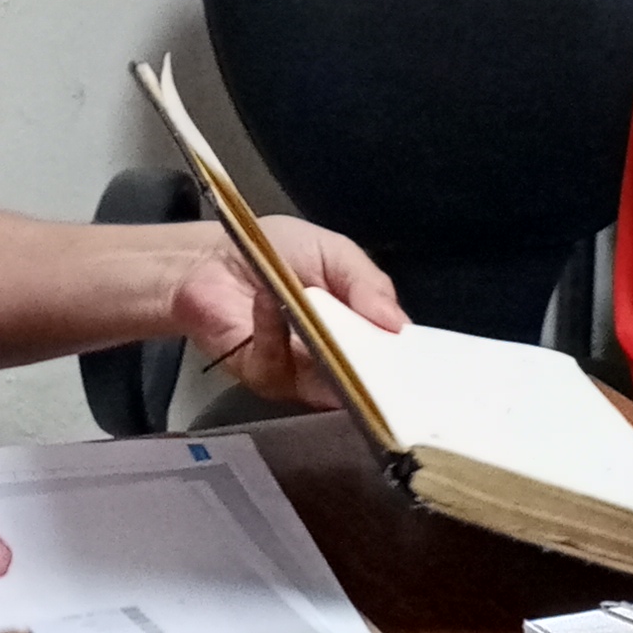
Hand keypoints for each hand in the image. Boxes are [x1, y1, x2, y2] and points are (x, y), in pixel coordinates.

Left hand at [163, 216, 407, 407]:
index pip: (392, 356)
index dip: (406, 362)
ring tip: (321, 313)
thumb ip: (367, 283)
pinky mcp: (264, 377)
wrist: (210, 259)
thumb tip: (399, 325)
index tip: (422, 365)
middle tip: (381, 357)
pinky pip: (277, 363)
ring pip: (325, 381)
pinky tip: (269, 301)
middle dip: (374, 371)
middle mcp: (336, 359)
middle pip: (366, 380)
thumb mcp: (333, 252)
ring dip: (325, 348)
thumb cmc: (274, 251)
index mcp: (360, 328)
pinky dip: (273, 330)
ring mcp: (301, 374)